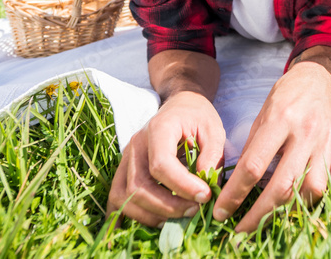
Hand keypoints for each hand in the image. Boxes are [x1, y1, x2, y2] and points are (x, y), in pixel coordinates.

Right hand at [107, 90, 225, 226]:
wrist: (180, 105)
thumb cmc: (197, 116)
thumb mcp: (214, 129)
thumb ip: (212, 155)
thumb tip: (204, 186)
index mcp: (158, 129)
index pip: (160, 165)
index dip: (182, 186)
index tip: (205, 196)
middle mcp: (136, 144)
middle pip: (139, 186)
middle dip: (168, 206)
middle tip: (195, 210)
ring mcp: (126, 158)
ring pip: (124, 197)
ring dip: (151, 215)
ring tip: (180, 217)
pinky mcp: (124, 170)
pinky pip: (116, 198)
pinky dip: (127, 216)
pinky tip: (147, 224)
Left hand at [212, 61, 330, 231]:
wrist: (319, 80)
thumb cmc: (285, 96)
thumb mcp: (261, 114)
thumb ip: (253, 147)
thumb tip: (237, 183)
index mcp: (280, 120)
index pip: (253, 165)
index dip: (235, 193)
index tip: (221, 210)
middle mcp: (304, 134)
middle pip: (282, 185)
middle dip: (258, 214)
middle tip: (239, 230)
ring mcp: (324, 145)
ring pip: (309, 190)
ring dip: (287, 210)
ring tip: (268, 219)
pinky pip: (325, 186)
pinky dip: (308, 199)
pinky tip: (293, 204)